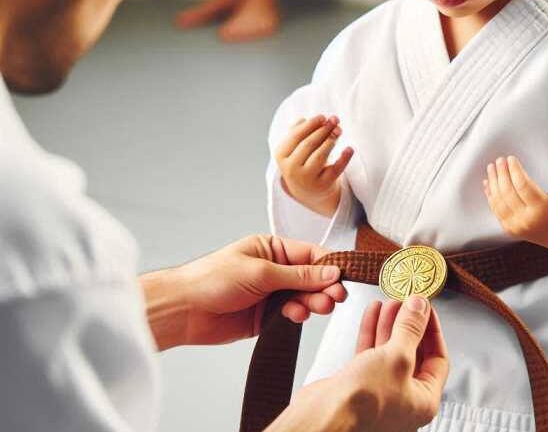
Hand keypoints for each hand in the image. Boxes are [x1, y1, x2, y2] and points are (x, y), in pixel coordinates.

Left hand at [141, 235, 346, 349]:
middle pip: (312, 278)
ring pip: (304, 297)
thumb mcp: (261, 272)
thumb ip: (298, 274)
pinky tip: (296, 316)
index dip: (330, 266)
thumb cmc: (212, 279)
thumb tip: (331, 272)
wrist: (183, 309)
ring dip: (314, 302)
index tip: (344, 278)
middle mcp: (275, 270)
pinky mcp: (267, 316)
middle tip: (335, 298)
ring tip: (319, 308)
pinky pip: (291, 314)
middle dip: (325, 287)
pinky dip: (298, 315)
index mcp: (272, 249)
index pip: (311, 255)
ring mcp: (272, 293)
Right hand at [268, 296, 448, 431]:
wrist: (325, 416)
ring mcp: (380, 390)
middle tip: (407, 301)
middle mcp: (404, 397)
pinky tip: (373, 312)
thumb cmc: (363, 402)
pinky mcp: (358, 383)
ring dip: (390, 324)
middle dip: (409, 324)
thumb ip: (411, 328)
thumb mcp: (397, 357)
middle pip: (413, 352)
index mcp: (424, 399)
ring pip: (390, 350)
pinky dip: (372, 331)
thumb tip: (421, 307)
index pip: (438, 359)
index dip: (433, 330)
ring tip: (389, 301)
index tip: (426, 308)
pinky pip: (370, 353)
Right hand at [275, 114, 353, 216]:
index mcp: (281, 156)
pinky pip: (335, 169)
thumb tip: (308, 119)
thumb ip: (300, 131)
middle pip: (309, 144)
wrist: (308, 192)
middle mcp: (291, 169)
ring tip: (338, 130)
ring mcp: (307, 179)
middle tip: (335, 120)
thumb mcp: (296, 147)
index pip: (296, 136)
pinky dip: (344, 158)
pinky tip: (349, 149)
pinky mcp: (323, 185)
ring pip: (320, 155)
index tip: (323, 117)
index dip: (310, 124)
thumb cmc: (302, 161)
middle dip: (323, 129)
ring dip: (331, 140)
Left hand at [483, 143, 547, 266]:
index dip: (514, 170)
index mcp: (544, 209)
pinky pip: (498, 213)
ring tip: (492, 169)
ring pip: (499, 203)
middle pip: (507, 193)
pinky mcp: (514, 231)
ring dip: (493, 185)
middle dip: (501, 174)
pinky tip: (489, 185)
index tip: (510, 159)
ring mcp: (519, 227)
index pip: (522, 186)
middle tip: (499, 161)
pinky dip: (491, 198)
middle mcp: (529, 220)